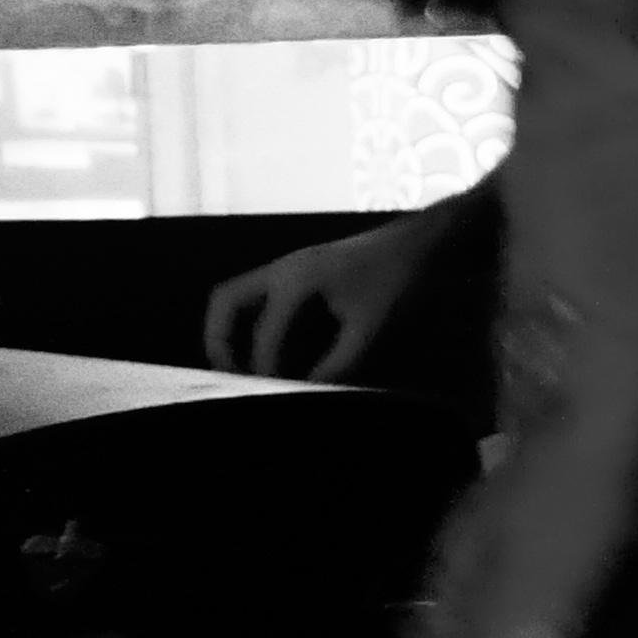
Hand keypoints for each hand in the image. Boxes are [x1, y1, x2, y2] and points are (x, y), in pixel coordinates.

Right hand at [202, 208, 453, 379]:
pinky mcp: (296, 272)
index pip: (265, 332)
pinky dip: (249, 323)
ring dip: (229, 330)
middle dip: (219, 341)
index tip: (270, 393)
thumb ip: (340, 361)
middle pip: (225, 302)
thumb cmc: (397, 280)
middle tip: (231, 377)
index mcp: (297, 280)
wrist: (418, 244)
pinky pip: (255, 296)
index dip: (264, 367)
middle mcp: (282, 269)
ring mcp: (286, 267)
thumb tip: (310, 390)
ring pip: (234, 296)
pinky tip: (268, 350)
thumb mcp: (371, 326)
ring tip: (241, 368)